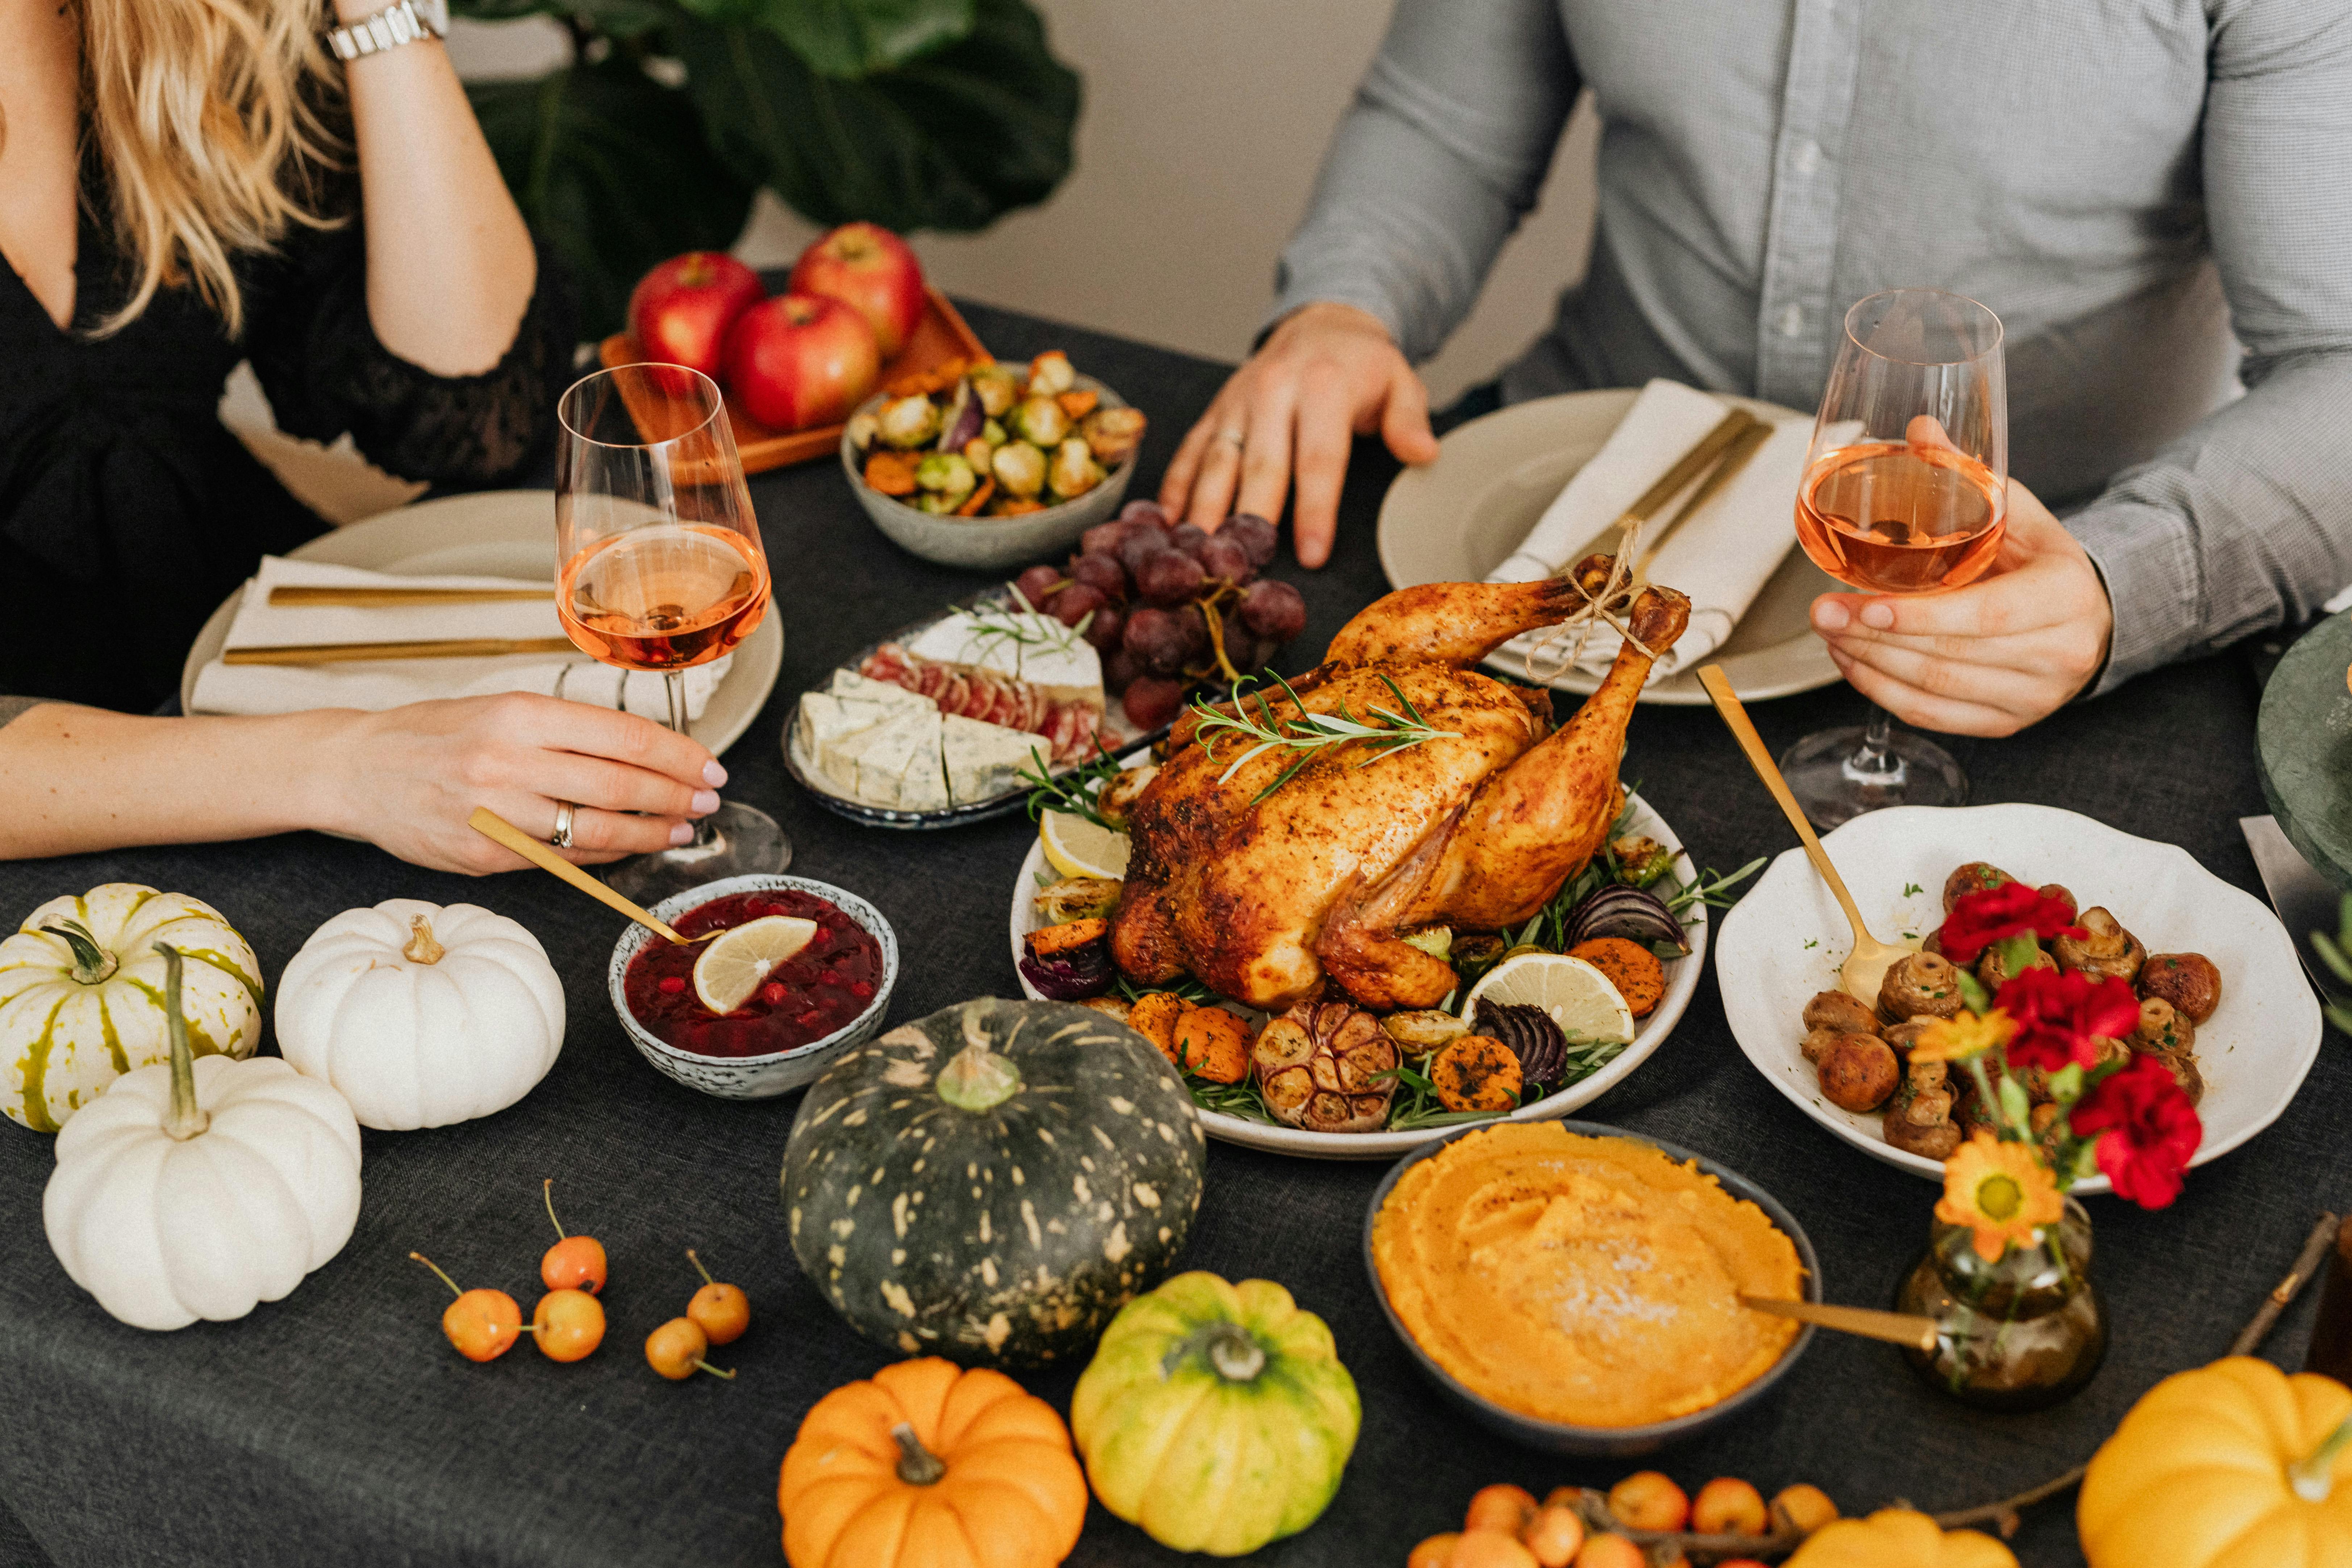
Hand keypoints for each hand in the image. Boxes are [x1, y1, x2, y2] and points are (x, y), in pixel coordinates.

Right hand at [313, 694, 725, 873]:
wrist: (356, 768)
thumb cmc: (434, 734)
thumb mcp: (501, 709)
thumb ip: (566, 732)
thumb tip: (640, 754)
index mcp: (520, 715)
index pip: (623, 737)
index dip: (677, 755)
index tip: (708, 766)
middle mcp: (509, 762)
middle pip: (619, 785)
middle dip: (676, 796)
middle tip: (707, 800)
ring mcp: (496, 813)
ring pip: (596, 831)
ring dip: (650, 833)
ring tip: (680, 828)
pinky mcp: (485, 855)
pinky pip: (560, 859)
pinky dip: (602, 856)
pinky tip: (626, 848)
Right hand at [1159, 301, 1439, 566]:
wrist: (1322, 323)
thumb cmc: (1362, 366)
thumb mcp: (1401, 382)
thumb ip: (1409, 419)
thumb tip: (1422, 454)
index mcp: (1324, 386)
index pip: (1319, 459)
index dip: (1314, 511)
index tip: (1310, 555)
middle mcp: (1274, 391)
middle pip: (1261, 466)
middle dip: (1251, 520)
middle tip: (1242, 567)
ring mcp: (1238, 402)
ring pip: (1217, 461)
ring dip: (1204, 510)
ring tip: (1196, 554)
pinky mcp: (1216, 411)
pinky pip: (1191, 451)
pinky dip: (1175, 487)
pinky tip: (1166, 523)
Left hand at [1810, 482, 2111, 736]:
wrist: (2092, 617)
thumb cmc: (2044, 561)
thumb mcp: (2020, 512)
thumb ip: (1968, 475)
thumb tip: (1917, 430)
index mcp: (2065, 597)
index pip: (1985, 615)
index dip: (1919, 615)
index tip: (1862, 604)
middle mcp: (2057, 656)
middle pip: (1948, 656)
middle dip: (1872, 637)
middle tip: (1820, 612)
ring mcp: (2033, 698)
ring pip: (1934, 690)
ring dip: (1869, 664)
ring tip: (1828, 633)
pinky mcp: (2008, 725)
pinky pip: (1932, 716)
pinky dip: (1883, 691)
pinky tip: (1852, 663)